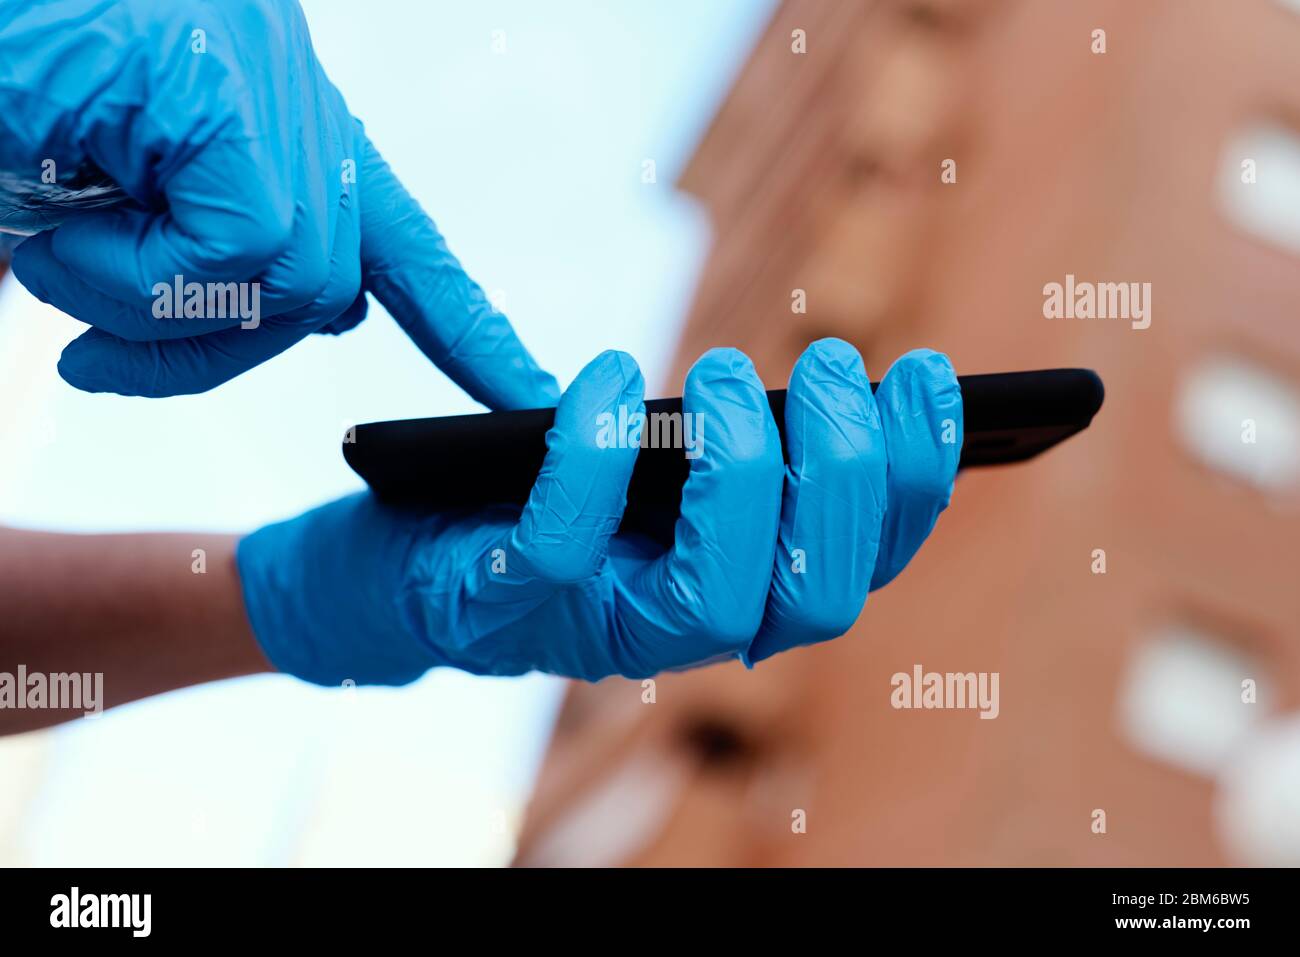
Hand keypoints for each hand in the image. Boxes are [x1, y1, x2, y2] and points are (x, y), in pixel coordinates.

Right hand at [0, 0, 555, 404]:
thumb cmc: (17, 102)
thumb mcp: (94, 214)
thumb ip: (174, 273)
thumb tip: (188, 341)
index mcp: (275, 125)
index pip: (403, 241)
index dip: (465, 329)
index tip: (531, 397)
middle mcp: (289, 94)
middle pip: (325, 287)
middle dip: (206, 348)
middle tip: (95, 356)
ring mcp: (265, 76)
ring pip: (286, 276)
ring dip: (152, 312)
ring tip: (56, 261)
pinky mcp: (225, 83)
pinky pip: (234, 248)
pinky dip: (135, 280)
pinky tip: (61, 233)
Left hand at [235, 340, 962, 683]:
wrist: (394, 567)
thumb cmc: (537, 501)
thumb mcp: (652, 469)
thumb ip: (738, 450)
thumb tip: (840, 383)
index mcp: (738, 589)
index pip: (862, 565)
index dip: (914, 484)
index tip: (933, 380)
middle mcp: (685, 632)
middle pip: (817, 596)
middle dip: (847, 477)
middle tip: (835, 363)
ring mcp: (597, 634)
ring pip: (718, 602)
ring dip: (745, 477)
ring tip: (726, 373)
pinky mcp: (503, 616)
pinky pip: (561, 553)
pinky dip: (588, 460)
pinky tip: (600, 377)